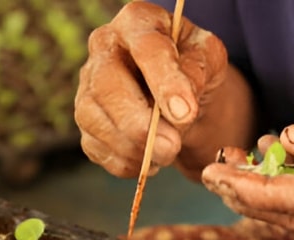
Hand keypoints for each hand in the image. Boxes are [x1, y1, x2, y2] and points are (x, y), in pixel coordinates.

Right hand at [74, 2, 228, 177]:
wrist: (177, 93)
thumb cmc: (192, 68)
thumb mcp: (208, 60)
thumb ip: (197, 74)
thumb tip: (178, 110)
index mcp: (137, 22)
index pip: (146, 49)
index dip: (164, 82)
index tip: (184, 113)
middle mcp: (103, 48)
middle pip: (107, 86)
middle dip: (140, 124)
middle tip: (171, 147)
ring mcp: (87, 86)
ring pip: (96, 121)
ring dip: (133, 148)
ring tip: (167, 154)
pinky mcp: (85, 121)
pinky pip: (96, 148)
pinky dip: (125, 163)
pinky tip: (150, 161)